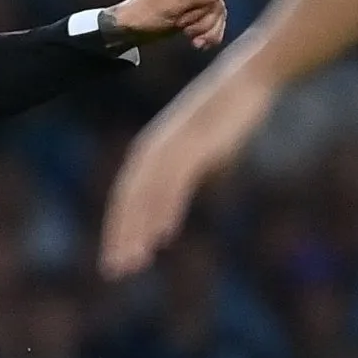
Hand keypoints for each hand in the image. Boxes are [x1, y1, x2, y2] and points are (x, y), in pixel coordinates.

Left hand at [99, 70, 275, 279]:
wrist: (243, 85)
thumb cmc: (222, 122)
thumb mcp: (197, 156)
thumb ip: (181, 180)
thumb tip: (176, 206)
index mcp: (148, 153)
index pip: (124, 198)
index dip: (117, 231)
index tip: (114, 261)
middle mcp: (151, 150)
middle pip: (127, 201)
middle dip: (120, 239)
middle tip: (115, 272)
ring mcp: (171, 148)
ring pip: (147, 196)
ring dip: (139, 232)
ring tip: (135, 262)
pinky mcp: (193, 147)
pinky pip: (174, 184)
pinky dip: (166, 210)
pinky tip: (164, 235)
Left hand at [102, 0, 228, 50]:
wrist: (128, 29)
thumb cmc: (144, 15)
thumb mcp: (170, 6)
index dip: (204, 15)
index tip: (187, 28)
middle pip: (216, 7)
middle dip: (205, 25)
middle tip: (188, 35)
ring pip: (215, 16)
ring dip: (207, 32)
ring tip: (195, 43)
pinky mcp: (190, 12)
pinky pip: (210, 23)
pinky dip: (207, 34)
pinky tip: (200, 44)